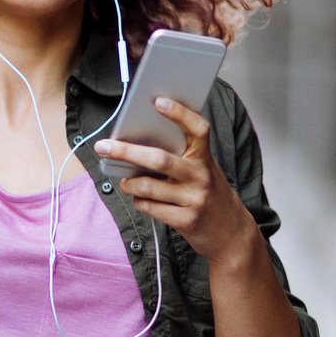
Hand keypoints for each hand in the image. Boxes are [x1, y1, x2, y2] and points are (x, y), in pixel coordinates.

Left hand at [96, 98, 258, 264]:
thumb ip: (182, 158)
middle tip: (104, 147)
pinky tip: (140, 199)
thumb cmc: (211, 195)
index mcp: (205, 159)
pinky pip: (150, 207)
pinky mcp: (185, 220)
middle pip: (159, 159)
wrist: (232, 234)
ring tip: (125, 182)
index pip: (198, 129)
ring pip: (148, 187)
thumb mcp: (204, 171)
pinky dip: (139, 201)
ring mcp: (194, 200)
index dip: (180, 114)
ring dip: (129, 184)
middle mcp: (201, 176)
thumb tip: (140, 144)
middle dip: (126, 152)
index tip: (158, 102)